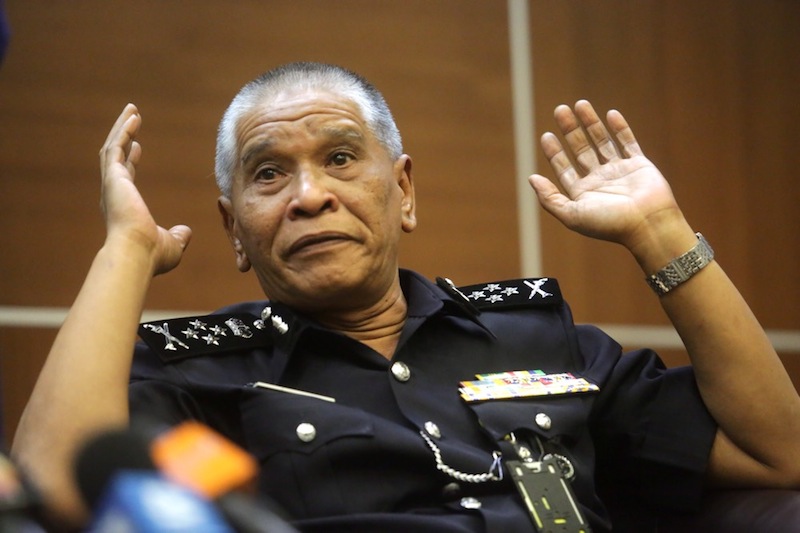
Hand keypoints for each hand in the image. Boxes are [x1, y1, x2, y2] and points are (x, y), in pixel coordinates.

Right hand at [99, 104, 191, 274]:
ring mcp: (111, 184)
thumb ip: (177, 236)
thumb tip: (186, 232)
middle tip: (130, 119)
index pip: (125, 177)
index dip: (131, 160)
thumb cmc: (151, 255)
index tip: (138, 147)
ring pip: (112, 147)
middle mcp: (112, 193)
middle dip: (122, 136)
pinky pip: (116, 147)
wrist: (137, 253)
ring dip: (121, 127)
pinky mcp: (113, 177)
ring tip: (131, 110)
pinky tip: (133, 117)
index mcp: (122, 206)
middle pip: (115, 156)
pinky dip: (123, 130)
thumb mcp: (171, 245)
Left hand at [529, 100, 684, 250]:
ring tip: (580, 103)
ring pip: (602, 141)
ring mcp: (620, 171)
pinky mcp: (639, 164)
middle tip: (559, 109)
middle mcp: (599, 181)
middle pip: (580, 150)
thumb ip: (549, 198)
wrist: (647, 224)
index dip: (554, 152)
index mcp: (583, 194)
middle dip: (569, 130)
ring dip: (591, 123)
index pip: (564, 169)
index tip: (546, 135)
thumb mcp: (572, 214)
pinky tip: (610, 113)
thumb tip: (531, 178)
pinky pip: (627, 142)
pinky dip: (619, 128)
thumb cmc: (609, 223)